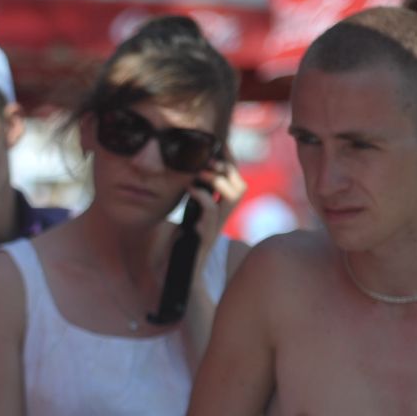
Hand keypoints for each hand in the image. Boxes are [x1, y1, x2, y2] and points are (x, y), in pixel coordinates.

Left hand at [187, 158, 246, 274]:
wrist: (177, 273)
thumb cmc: (179, 244)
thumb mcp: (185, 215)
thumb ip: (191, 198)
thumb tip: (184, 174)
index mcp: (219, 209)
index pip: (233, 179)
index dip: (231, 160)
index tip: (220, 142)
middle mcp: (223, 217)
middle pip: (240, 185)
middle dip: (228, 168)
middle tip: (208, 158)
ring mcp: (216, 226)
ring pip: (233, 196)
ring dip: (217, 180)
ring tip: (198, 172)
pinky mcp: (206, 235)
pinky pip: (212, 212)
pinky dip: (202, 196)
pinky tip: (188, 189)